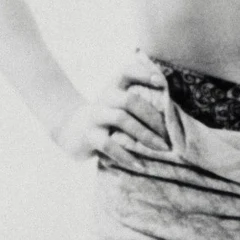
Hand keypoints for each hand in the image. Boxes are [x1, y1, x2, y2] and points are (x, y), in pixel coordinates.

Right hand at [51, 51, 171, 161]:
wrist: (70, 130)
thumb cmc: (105, 117)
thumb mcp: (117, 103)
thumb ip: (138, 100)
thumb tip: (169, 106)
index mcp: (113, 88)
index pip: (127, 72)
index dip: (143, 74)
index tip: (161, 82)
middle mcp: (103, 98)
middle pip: (130, 100)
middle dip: (153, 117)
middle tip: (169, 134)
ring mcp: (95, 116)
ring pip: (122, 119)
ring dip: (145, 135)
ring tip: (162, 148)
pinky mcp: (89, 136)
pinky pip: (109, 145)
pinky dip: (127, 156)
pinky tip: (141, 166)